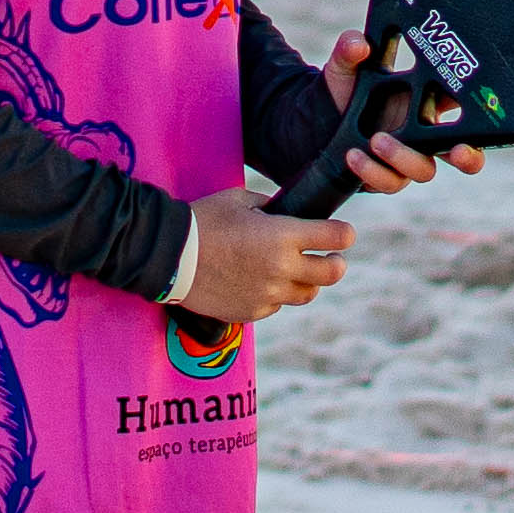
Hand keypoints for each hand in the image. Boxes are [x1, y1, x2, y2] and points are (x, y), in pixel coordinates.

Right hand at [182, 186, 351, 324]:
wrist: (168, 257)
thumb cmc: (203, 221)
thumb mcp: (240, 200)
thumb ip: (272, 206)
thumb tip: (290, 211)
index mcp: (283, 236)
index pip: (336, 237)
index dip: (345, 233)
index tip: (343, 233)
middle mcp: (282, 268)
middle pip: (333, 273)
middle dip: (336, 262)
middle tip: (331, 257)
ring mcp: (268, 294)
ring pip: (308, 294)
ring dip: (307, 281)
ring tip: (295, 270)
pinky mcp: (253, 312)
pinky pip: (278, 305)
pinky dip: (276, 294)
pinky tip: (261, 281)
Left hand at [321, 32, 486, 192]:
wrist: (314, 122)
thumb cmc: (342, 91)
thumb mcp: (344, 67)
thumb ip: (349, 51)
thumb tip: (358, 43)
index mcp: (426, 101)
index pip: (464, 106)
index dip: (480, 109)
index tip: (481, 107)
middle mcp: (423, 133)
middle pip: (461, 150)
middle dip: (469, 156)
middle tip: (460, 152)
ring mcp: (406, 158)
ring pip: (424, 170)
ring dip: (403, 157)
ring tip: (375, 141)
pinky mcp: (385, 177)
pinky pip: (389, 182)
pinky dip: (373, 171)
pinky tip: (353, 155)